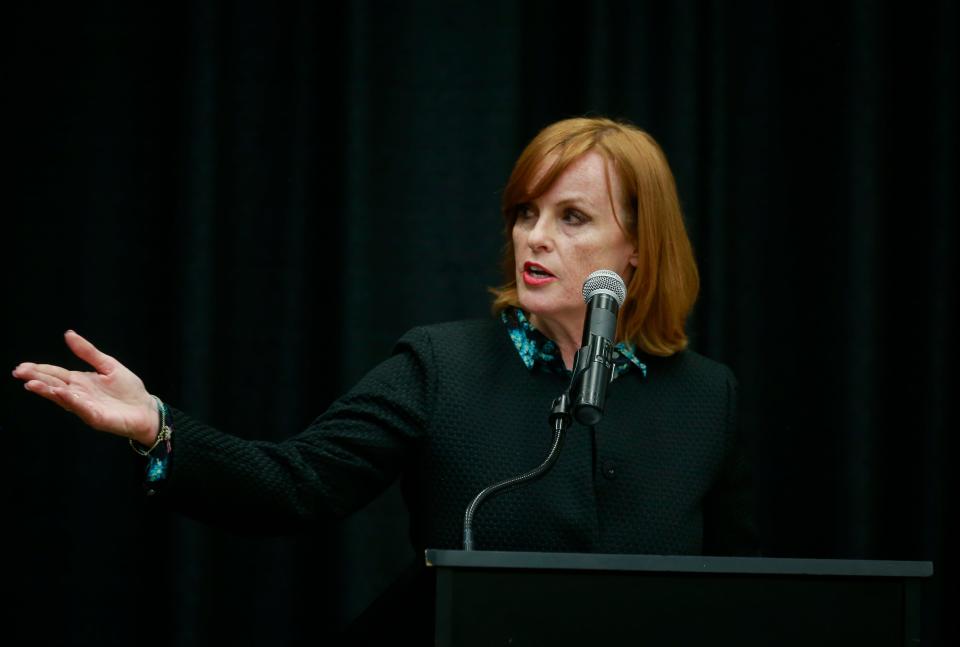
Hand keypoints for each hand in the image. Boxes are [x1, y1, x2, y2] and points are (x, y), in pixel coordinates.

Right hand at [12, 330, 159, 445]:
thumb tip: (68, 334)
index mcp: (80, 381)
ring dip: (48, 391)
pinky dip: (71, 401)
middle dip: (37, 378)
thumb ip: (88, 352)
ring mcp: (86, 407)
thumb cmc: (128, 389)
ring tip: (32, 384)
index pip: (55, 374)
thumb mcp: (108, 365)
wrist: (146, 409)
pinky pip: (82, 409)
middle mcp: (78, 394)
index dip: (39, 369)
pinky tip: (62, 394)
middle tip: (19, 372)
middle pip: (54, 385)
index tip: (22, 366)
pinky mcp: (96, 418)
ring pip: (63, 398)